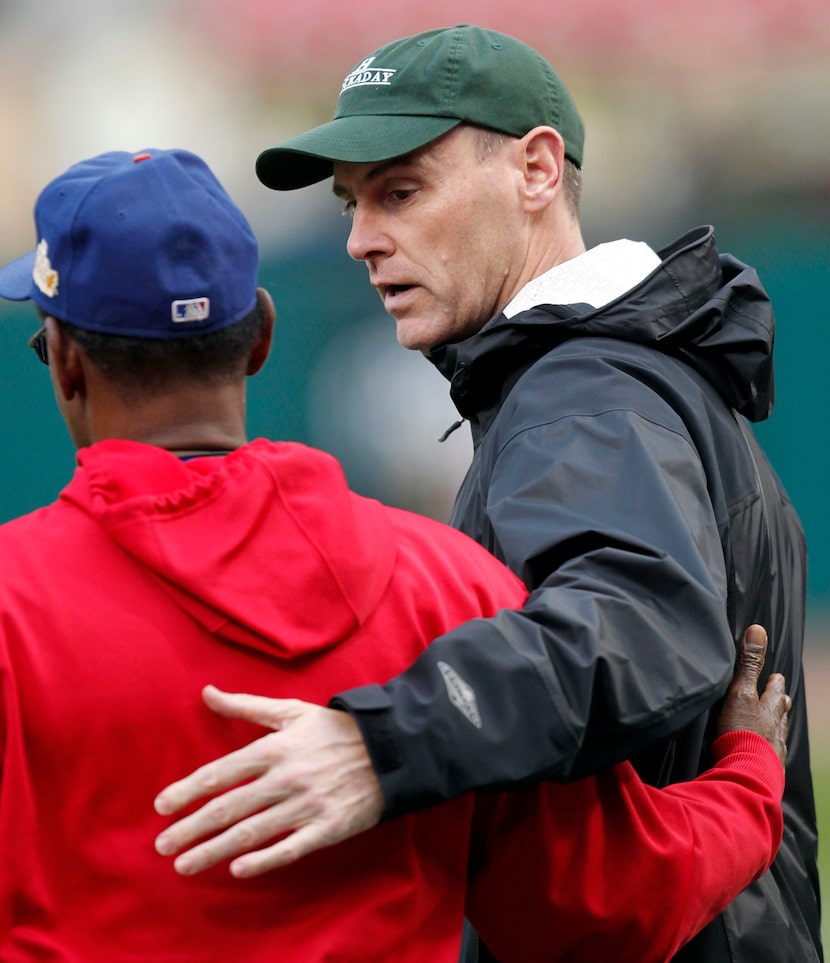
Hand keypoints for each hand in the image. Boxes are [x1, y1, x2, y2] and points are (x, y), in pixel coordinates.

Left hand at [154, 687, 383, 876]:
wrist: (391, 749)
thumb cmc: (334, 728)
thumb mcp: (290, 710)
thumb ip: (245, 705)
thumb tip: (206, 693)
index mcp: (275, 748)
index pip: (221, 772)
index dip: (188, 790)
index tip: (161, 807)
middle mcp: (286, 778)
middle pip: (229, 807)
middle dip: (191, 829)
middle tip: (162, 846)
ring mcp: (307, 805)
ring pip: (252, 833)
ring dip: (214, 851)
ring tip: (186, 865)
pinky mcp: (328, 827)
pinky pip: (290, 848)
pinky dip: (263, 861)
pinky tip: (237, 869)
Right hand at [715, 624, 790, 764]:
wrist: (746, 774)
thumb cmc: (742, 732)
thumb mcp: (740, 692)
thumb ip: (747, 663)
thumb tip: (758, 630)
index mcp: (768, 708)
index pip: (774, 691)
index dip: (775, 683)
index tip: (777, 675)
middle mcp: (774, 728)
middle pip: (780, 713)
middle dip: (779, 703)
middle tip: (781, 697)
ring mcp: (773, 749)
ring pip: (778, 734)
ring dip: (776, 727)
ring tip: (777, 724)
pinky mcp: (767, 769)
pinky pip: (771, 755)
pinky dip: (768, 750)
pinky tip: (768, 754)